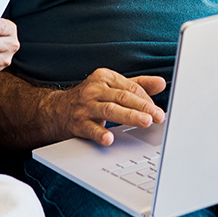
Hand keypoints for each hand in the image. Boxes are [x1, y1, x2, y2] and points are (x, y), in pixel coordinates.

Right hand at [47, 68, 166, 145]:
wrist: (56, 111)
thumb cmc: (90, 99)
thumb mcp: (112, 87)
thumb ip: (137, 85)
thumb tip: (161, 83)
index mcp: (105, 77)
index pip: (131, 88)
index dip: (147, 100)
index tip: (158, 112)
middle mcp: (94, 89)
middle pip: (123, 97)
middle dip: (143, 107)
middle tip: (158, 116)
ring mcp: (85, 106)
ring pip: (110, 110)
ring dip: (129, 116)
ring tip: (145, 122)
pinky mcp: (77, 123)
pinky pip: (90, 128)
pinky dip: (100, 133)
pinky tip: (109, 139)